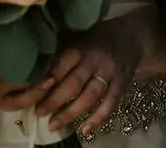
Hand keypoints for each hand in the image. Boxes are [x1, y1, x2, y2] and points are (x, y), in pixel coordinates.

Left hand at [0, 19, 143, 137]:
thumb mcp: (78, 34)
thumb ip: (59, 47)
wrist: (133, 35)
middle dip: (54, 100)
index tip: (32, 91)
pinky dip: (98, 118)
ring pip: (90, 96)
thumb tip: (31, 60)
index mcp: (82, 46)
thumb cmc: (97, 36)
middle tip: (39, 112)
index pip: (62, 63)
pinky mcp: (122, 83)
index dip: (47, 78)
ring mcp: (110, 72)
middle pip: (74, 83)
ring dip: (71, 113)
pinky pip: (110, 103)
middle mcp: (96, 59)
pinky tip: (85, 130)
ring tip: (54, 125)